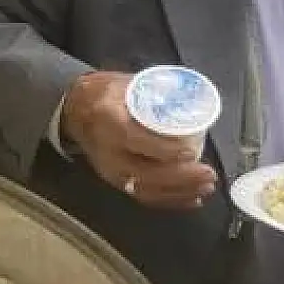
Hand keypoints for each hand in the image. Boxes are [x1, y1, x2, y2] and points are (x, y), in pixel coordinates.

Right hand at [60, 71, 216, 210]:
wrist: (74, 110)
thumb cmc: (104, 93)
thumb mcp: (125, 83)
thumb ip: (155, 94)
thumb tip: (191, 103)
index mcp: (108, 121)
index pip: (136, 141)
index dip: (166, 150)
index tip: (192, 151)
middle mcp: (107, 151)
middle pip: (146, 172)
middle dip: (182, 177)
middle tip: (209, 173)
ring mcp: (110, 170)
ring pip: (148, 189)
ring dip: (181, 192)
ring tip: (207, 186)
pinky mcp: (115, 180)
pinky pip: (144, 196)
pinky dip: (170, 200)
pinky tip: (192, 198)